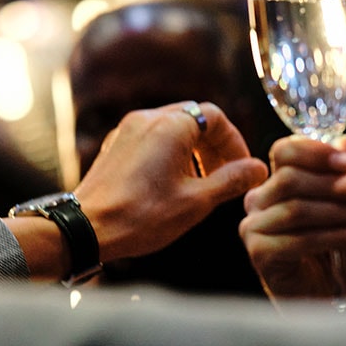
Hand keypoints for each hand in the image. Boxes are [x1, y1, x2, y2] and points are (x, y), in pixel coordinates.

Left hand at [74, 102, 267, 261]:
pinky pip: (151, 137)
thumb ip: (231, 180)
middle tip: (224, 176)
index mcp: (171, 126)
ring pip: (172, 127)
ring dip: (193, 149)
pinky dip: (169, 152)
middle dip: (214, 145)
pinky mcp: (115, 144)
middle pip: (193, 117)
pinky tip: (171, 183)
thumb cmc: (142, 216)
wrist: (87, 228)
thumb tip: (258, 169)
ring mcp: (127, 129)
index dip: (234, 142)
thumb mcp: (197, 201)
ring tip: (200, 182)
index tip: (241, 169)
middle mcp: (147, 118)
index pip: (216, 117)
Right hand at [240, 135, 345, 299]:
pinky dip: (338, 236)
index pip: (285, 152)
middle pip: (291, 179)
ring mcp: (253, 228)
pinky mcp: (259, 254)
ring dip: (343, 211)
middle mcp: (257, 202)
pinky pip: (300, 240)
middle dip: (337, 184)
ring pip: (298, 209)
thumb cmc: (345, 251)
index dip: (317, 152)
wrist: (339, 302)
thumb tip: (345, 141)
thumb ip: (343, 175)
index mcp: (275, 182)